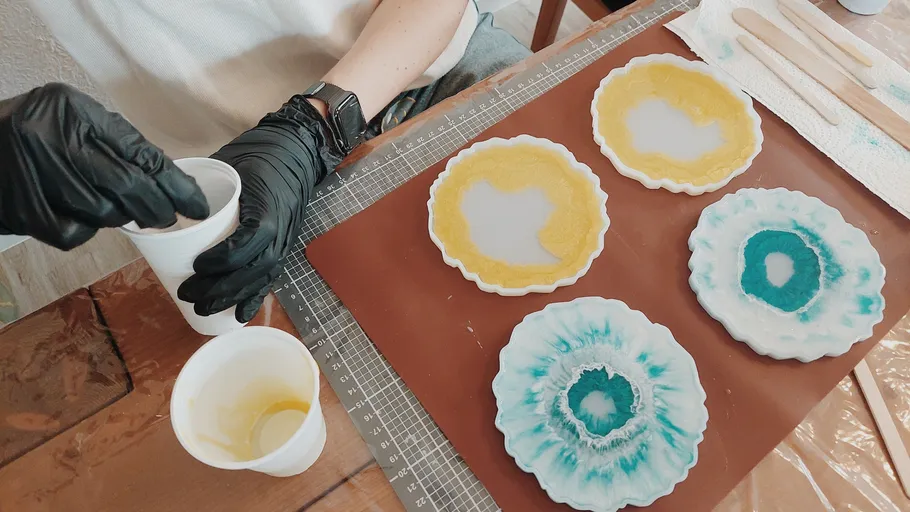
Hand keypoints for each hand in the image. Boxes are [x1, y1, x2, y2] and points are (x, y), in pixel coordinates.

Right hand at [0, 83, 208, 249]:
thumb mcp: (77, 119)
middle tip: (168, 218)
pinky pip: (74, 233)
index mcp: (74, 110)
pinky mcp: (24, 209)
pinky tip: (80, 215)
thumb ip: (119, 144)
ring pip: (104, 212)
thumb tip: (170, 181)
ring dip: (119, 216)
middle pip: (126, 185)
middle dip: (157, 207)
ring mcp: (35, 175)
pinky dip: (86, 229)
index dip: (176, 184)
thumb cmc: (38, 131)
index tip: (197, 205)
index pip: (140, 153)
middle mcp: (52, 139)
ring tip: (117, 208)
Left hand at [177, 96, 342, 322]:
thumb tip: (166, 200)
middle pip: (254, 268)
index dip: (224, 258)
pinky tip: (239, 315)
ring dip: (232, 297)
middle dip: (221, 287)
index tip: (196, 264)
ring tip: (203, 309)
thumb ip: (206, 185)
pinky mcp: (283, 248)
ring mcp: (284, 242)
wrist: (295, 155)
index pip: (251, 240)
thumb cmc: (260, 156)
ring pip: (261, 278)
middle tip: (188, 294)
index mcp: (268, 208)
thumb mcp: (231, 163)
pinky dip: (255, 298)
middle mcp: (280, 231)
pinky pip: (271, 279)